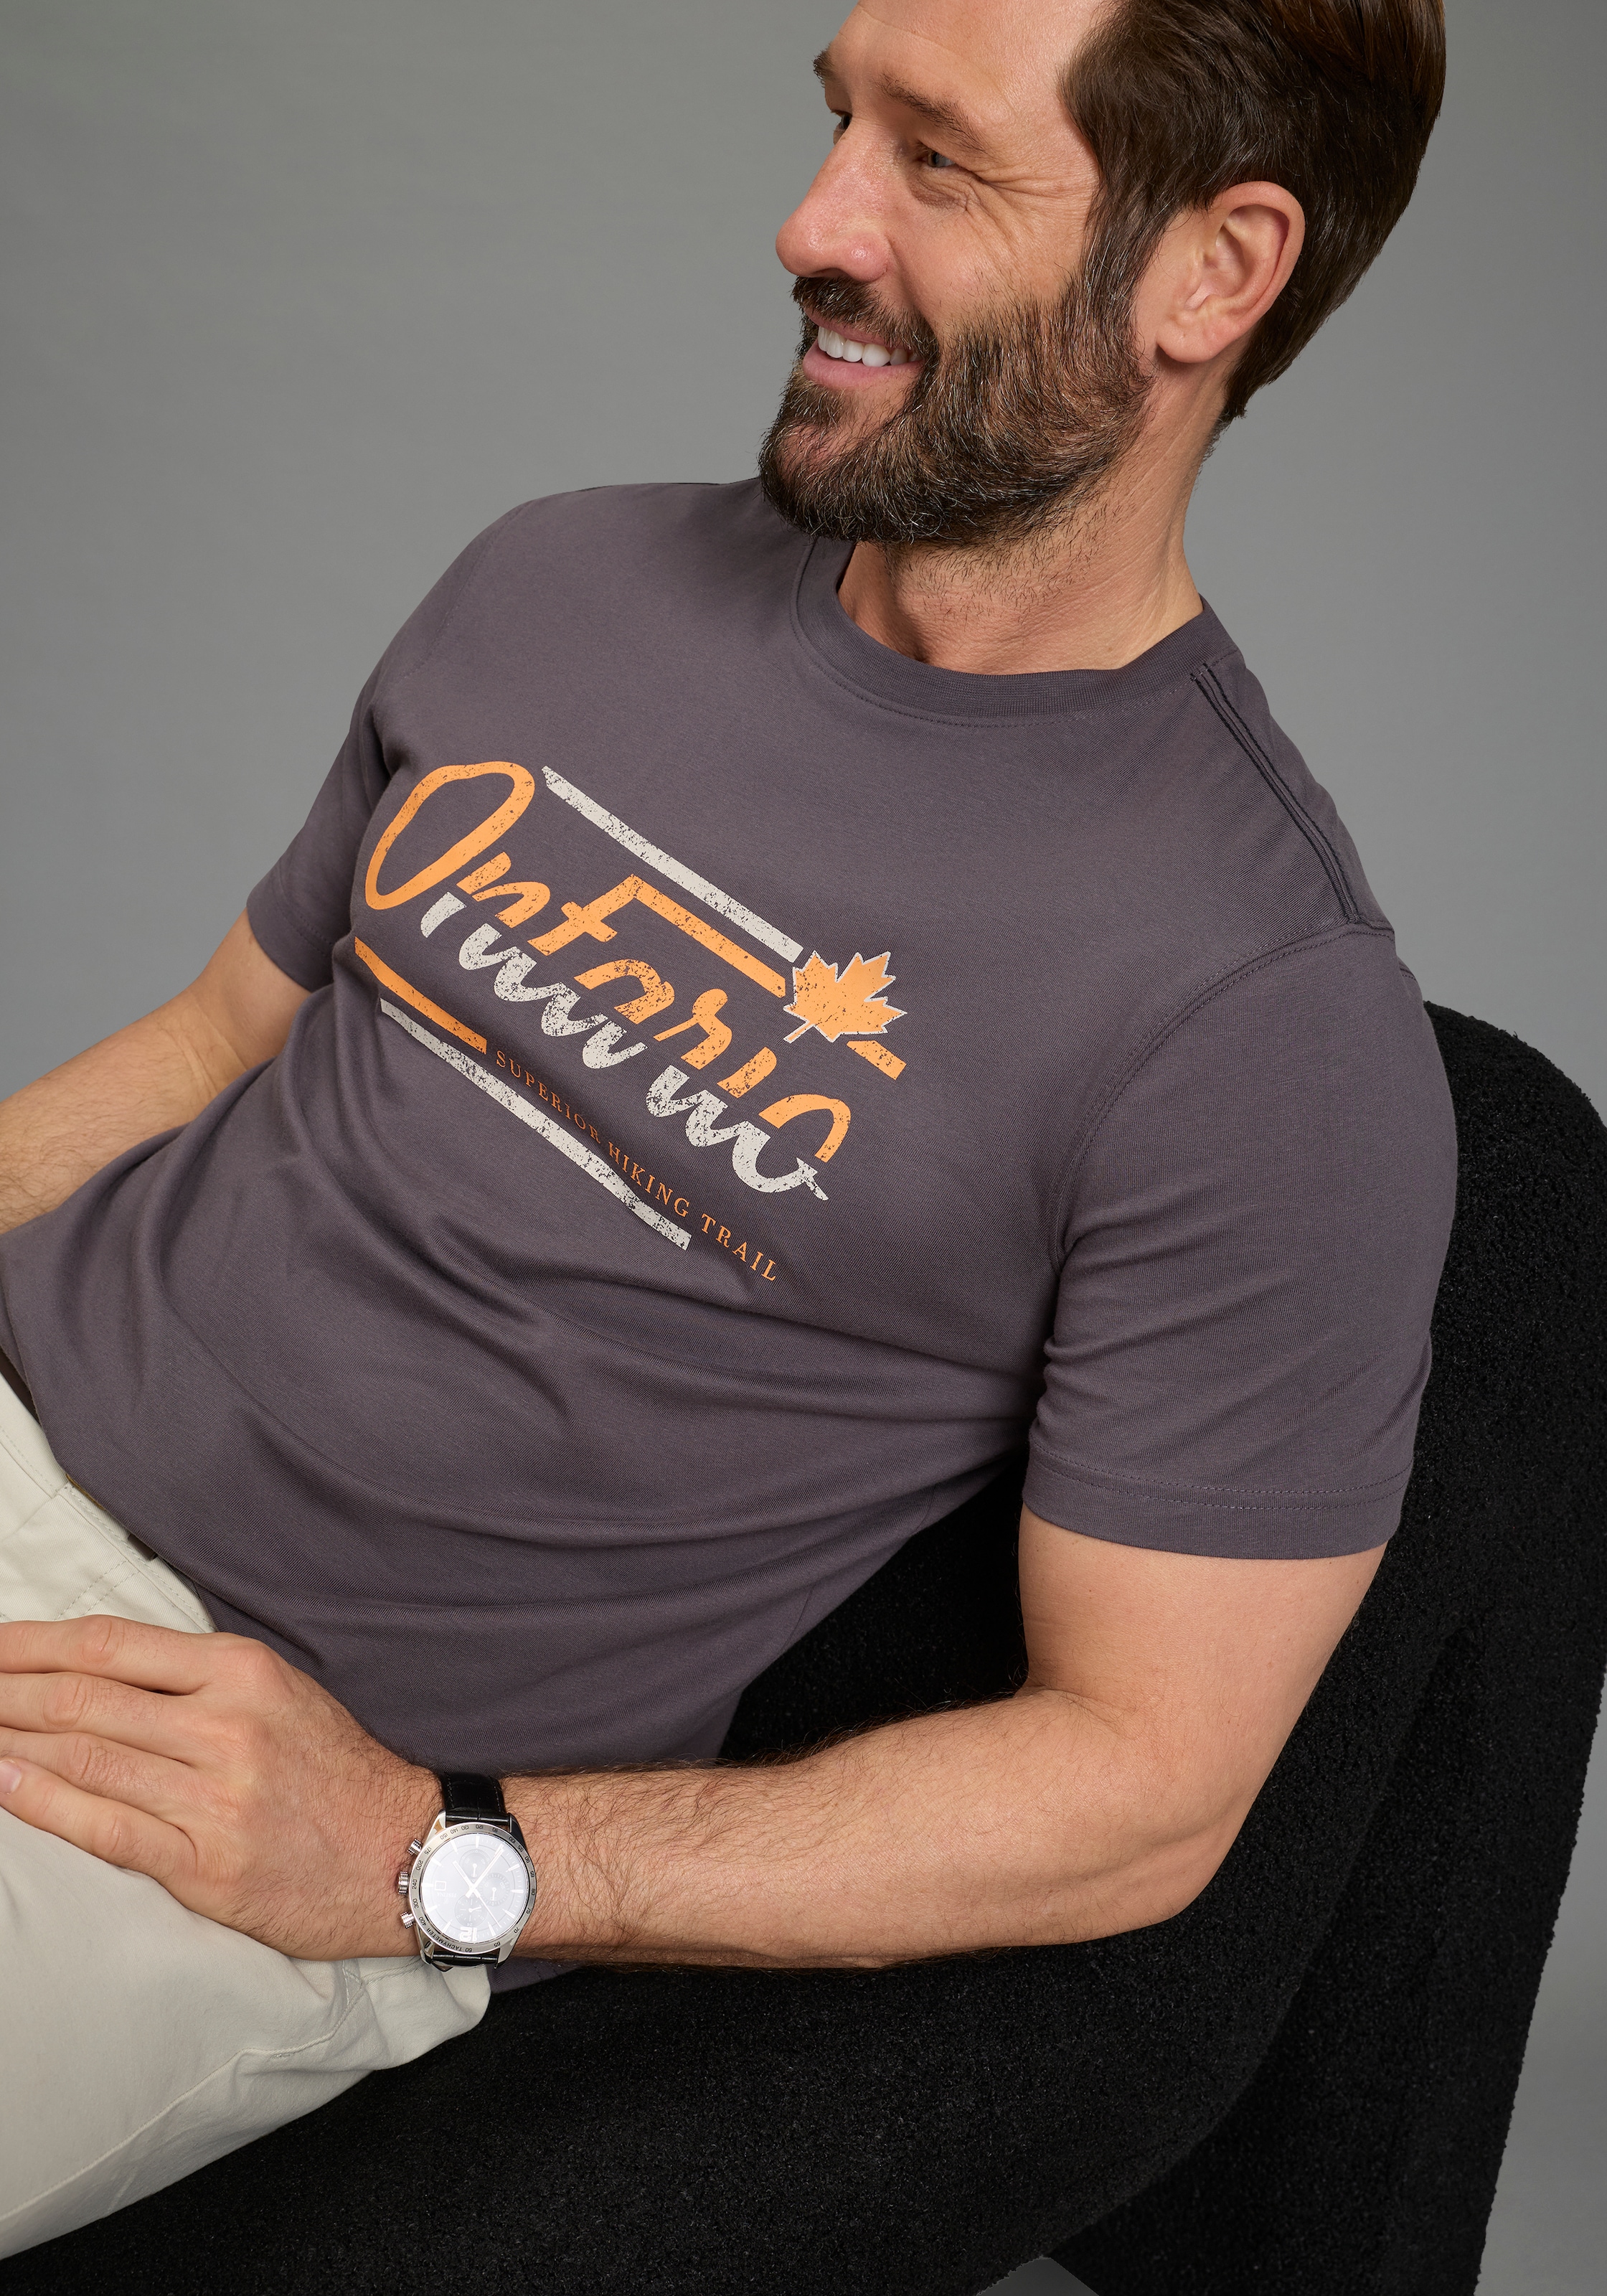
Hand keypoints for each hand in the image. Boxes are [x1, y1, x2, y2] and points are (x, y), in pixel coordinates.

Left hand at [0, 1615, 436, 1959]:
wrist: (404, 1852)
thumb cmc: (335, 1771)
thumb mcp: (279, 1693)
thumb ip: (196, 1677)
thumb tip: (95, 1669)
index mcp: (242, 1672)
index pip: (110, 1645)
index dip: (30, 1643)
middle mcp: (226, 1727)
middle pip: (83, 1698)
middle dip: (2, 1691)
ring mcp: (213, 1798)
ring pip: (83, 1756)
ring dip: (7, 1740)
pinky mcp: (205, 1866)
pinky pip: (104, 1826)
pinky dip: (41, 1802)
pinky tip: (2, 1782)